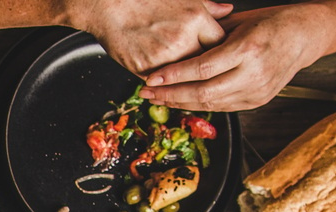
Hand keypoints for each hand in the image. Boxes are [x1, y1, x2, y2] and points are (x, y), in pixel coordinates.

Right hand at [63, 0, 231, 75]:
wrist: (108, 6)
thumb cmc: (142, 0)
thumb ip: (206, 7)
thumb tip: (227, 11)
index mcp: (196, 19)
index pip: (220, 43)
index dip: (220, 49)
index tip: (217, 52)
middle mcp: (183, 39)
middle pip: (205, 63)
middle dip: (205, 65)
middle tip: (203, 66)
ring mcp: (164, 56)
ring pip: (184, 76)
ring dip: (185, 76)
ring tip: (181, 70)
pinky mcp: (145, 69)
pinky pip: (162, 80)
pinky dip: (164, 79)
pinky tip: (162, 73)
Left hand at [138, 3, 335, 110]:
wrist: (306, 35)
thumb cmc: (271, 23)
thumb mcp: (240, 22)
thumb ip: (209, 37)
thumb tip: (175, 48)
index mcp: (248, 49)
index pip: (202, 69)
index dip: (173, 76)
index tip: (151, 78)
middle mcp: (254, 73)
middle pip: (203, 92)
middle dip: (170, 95)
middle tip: (146, 93)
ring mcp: (258, 90)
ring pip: (210, 104)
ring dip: (180, 103)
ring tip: (158, 98)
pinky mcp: (258, 101)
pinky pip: (222, 107)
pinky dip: (199, 105)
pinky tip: (181, 100)